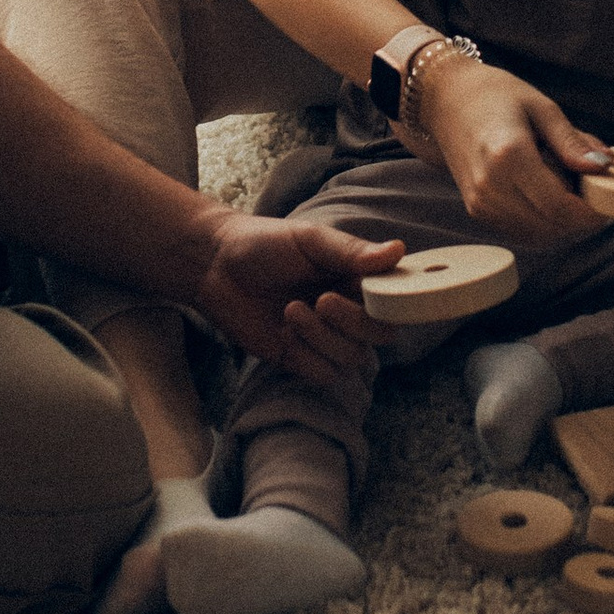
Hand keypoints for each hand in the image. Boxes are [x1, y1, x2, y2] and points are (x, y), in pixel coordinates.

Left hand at [187, 211, 402, 383]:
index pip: (395, 301)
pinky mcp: (299, 359)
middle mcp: (348, 311)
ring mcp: (324, 337)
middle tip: (322, 301)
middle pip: (379, 335)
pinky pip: (323, 374)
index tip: (369, 293)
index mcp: (357, 279)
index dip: (390, 303)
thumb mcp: (309, 239)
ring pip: (352, 358)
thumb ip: (351, 251)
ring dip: (324, 338)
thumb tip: (398, 251)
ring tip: (291, 310)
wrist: (214, 265)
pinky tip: (285, 333)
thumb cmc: (264, 243)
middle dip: (354, 323)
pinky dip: (308, 356)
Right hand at [421, 62, 611, 246]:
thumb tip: (603, 166)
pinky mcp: (477, 211)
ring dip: (564, 223)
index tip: (608, 199)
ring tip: (572, 190)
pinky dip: (544, 223)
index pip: (559, 207)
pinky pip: (522, 231)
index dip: (590, 212)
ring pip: (539, 235)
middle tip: (595, 193)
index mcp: (508, 156)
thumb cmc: (495, 95)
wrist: (445, 99)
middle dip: (581, 218)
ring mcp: (480, 203)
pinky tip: (550, 196)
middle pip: (551, 226)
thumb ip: (571, 141)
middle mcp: (490, 186)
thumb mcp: (541, 107)